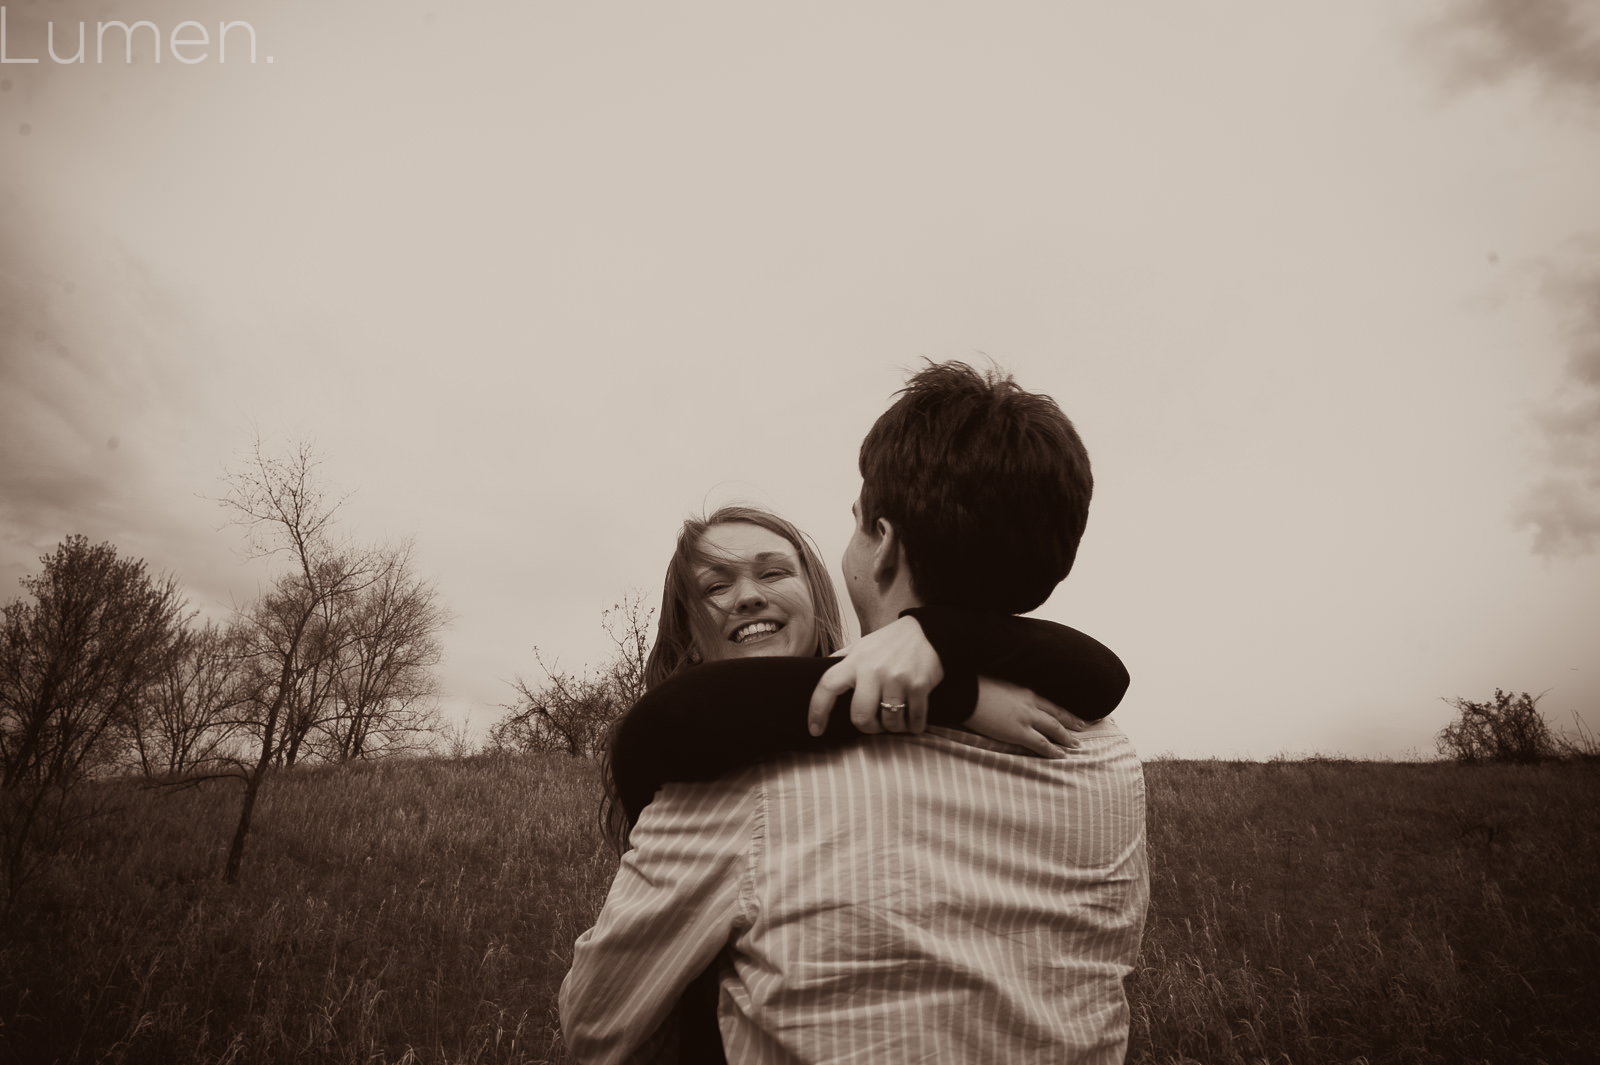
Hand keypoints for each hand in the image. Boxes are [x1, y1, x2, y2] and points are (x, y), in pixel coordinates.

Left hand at [807, 616, 942, 735]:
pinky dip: (914, 726)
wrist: (929, 631)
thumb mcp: (863, 644)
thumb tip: (819, 667)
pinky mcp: (919, 686)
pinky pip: (914, 720)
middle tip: (874, 725)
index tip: (815, 729)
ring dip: (894, 727)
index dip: (818, 711)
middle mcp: (873, 670)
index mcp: (855, 660)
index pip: (827, 686)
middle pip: (861, 716)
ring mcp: (897, 679)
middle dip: (868, 728)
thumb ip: (843, 658)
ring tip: (897, 720)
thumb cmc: (892, 641)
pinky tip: (913, 721)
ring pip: (889, 722)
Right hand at [965, 676, 1087, 757]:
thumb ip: (1003, 690)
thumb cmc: (973, 684)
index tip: (1070, 710)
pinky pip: (1041, 743)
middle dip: (1071, 720)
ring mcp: (1026, 717)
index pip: (1047, 700)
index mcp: (1023, 689)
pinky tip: (1062, 756)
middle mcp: (1029, 702)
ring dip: (1067, 737)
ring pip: (1054, 728)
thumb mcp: (993, 682)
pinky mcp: (1018, 731)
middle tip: (1084, 726)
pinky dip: (1053, 750)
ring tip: (1076, 745)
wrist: (965, 690)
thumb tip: (1000, 694)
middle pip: (1057, 713)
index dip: (1060, 707)